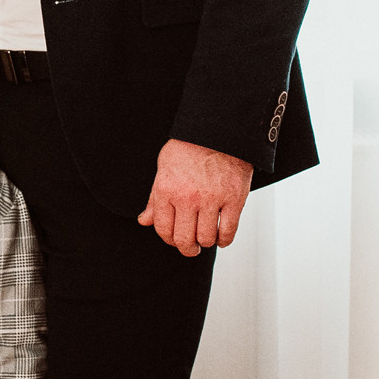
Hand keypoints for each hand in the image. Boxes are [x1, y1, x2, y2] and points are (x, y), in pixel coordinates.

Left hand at [138, 138, 252, 255]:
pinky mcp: (234, 199)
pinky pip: (228, 231)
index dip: (168, 239)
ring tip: (207, 237)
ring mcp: (212, 199)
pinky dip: (225, 240)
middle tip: (191, 248)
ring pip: (206, 238)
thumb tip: (144, 221)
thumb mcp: (164, 168)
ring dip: (206, 242)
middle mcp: (187, 197)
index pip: (163, 228)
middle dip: (187, 248)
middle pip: (184, 239)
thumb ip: (154, 198)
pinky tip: (222, 237)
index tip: (175, 239)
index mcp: (166, 190)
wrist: (219, 130)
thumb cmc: (189, 147)